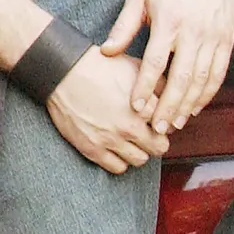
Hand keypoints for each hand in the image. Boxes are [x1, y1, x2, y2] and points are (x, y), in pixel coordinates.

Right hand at [46, 47, 173, 172]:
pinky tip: (115, 148)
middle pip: (159, 147)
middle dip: (155, 139)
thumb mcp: (134, 66)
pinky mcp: (92, 148)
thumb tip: (171, 95)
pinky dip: (120, 160)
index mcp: (142, 106)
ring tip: (130, 140)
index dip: (163, 122)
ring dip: (138, 151)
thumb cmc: (98, 66)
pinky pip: (118, 168)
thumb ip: (156, 83)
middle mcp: (129, 126)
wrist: (62, 71)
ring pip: (140, 160)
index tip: (156, 120)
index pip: (167, 126)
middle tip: (146, 133)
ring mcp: (110, 140)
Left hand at [102, 0, 233, 129]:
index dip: (145, 87)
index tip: (136, 107)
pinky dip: (209, 92)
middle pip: (181, 77)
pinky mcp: (227, 39)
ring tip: (176, 122)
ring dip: (189, 104)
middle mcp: (194, 31)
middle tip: (157, 127)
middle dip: (169, 106)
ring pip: (203, 79)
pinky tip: (197, 106)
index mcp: (169, 21)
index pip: (155, 62)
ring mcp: (213, 36)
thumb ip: (124, 27)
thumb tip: (106, 52)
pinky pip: (219, 72)